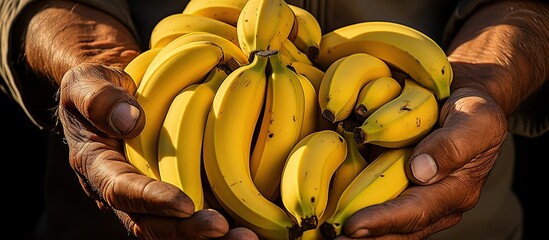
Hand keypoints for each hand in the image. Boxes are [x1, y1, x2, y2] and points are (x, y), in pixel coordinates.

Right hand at [57, 63, 258, 239]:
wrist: (112, 98)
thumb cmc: (100, 89)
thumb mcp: (86, 81)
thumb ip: (98, 98)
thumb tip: (131, 122)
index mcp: (98, 166)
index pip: (122, 190)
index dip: (153, 200)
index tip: (186, 205)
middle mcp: (122, 191)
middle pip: (151, 223)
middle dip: (187, 232)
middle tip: (223, 230)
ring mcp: (147, 196)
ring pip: (174, 228)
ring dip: (208, 236)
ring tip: (246, 236)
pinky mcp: (168, 193)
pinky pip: (189, 216)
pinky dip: (218, 224)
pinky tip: (249, 224)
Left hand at [334, 86, 506, 239]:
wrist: (463, 99)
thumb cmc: (472, 109)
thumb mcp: (476, 119)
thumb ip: (454, 144)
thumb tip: (421, 172)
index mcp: (454, 191)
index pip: (415, 212)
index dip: (384, 221)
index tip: (353, 226)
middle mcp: (432, 201)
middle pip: (395, 229)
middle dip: (363, 238)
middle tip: (328, 237)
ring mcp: (413, 195)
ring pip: (384, 224)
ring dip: (355, 232)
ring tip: (324, 233)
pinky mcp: (397, 185)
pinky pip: (375, 204)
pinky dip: (353, 209)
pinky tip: (329, 214)